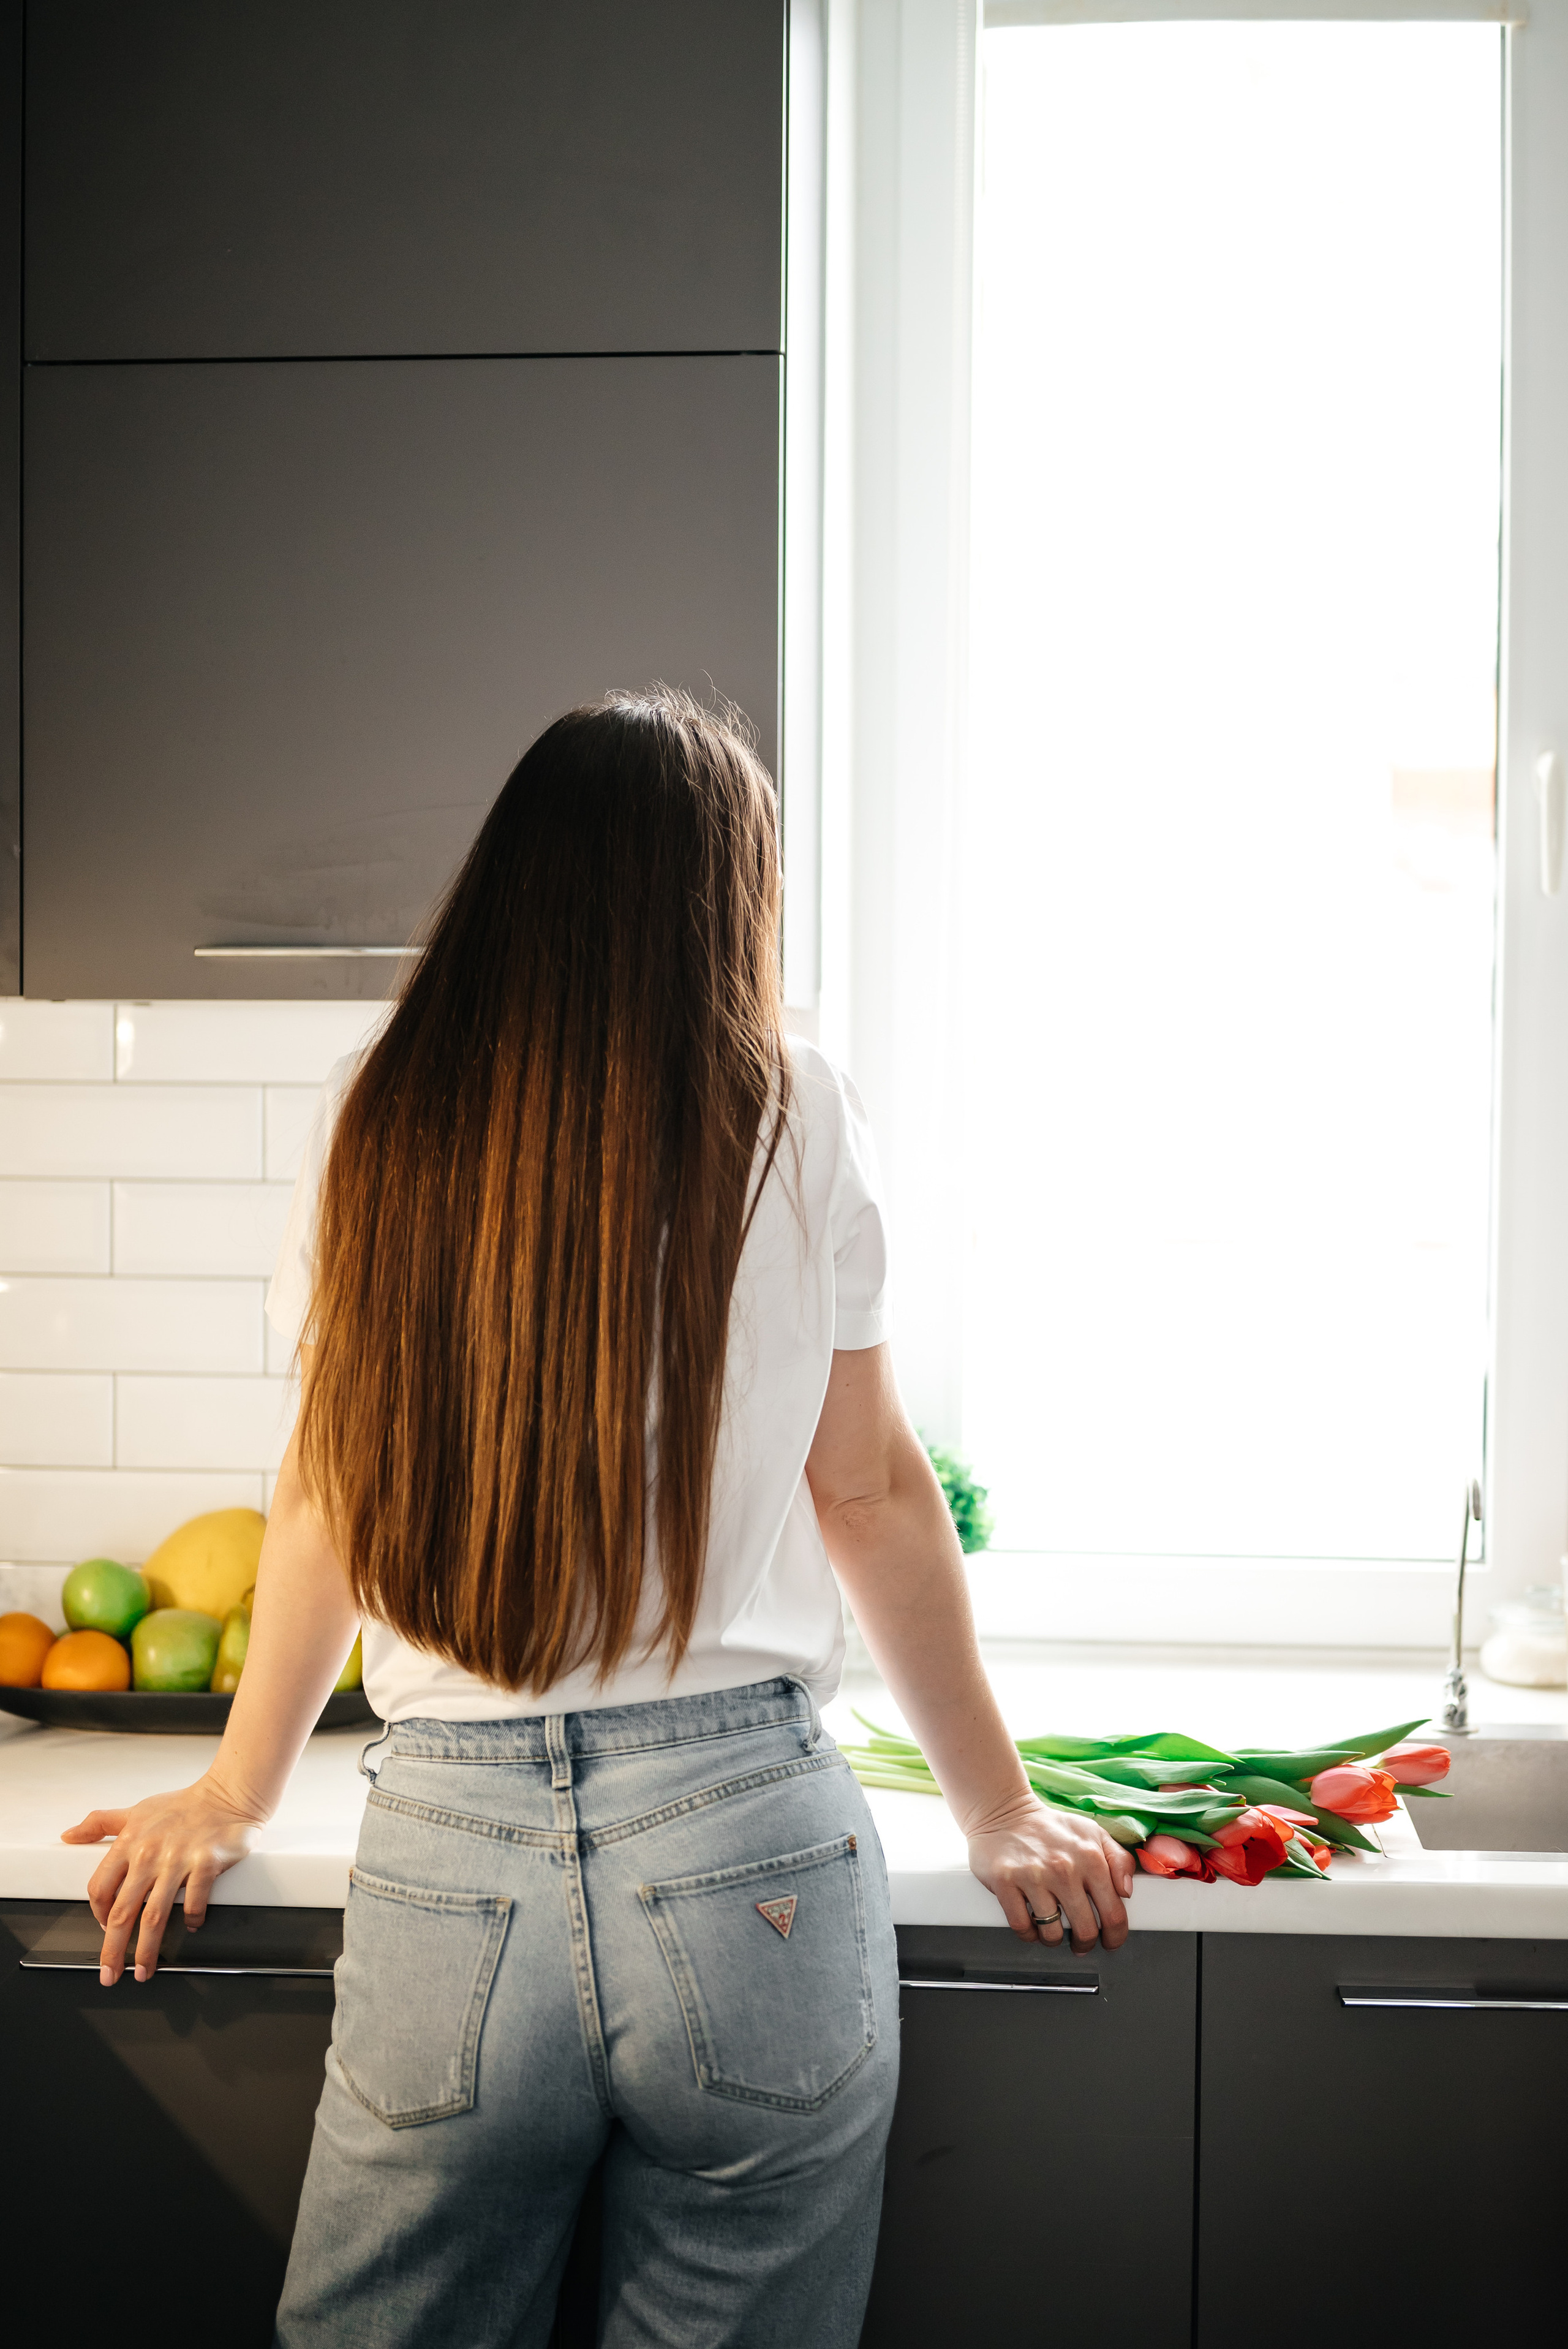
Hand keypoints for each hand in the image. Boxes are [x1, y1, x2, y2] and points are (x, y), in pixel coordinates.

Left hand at [61, 1778, 265, 1984]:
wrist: (228, 1794)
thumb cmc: (182, 1805)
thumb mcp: (135, 1811)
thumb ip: (100, 1824)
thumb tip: (69, 1835)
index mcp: (130, 1843)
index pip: (100, 1888)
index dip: (97, 1915)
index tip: (103, 1930)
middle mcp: (150, 1854)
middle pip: (123, 1913)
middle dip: (113, 1950)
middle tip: (110, 1974)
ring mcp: (178, 1861)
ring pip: (155, 1917)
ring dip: (147, 1950)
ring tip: (144, 1971)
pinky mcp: (206, 1864)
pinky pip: (195, 1902)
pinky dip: (192, 1920)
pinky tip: (192, 1927)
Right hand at [967, 1795, 1133, 1951]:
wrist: (1004, 1812)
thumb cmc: (1051, 1828)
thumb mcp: (1093, 1833)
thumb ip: (1120, 1860)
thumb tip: (1127, 1892)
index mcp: (1091, 1858)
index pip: (1113, 1914)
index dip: (1115, 1937)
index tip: (1110, 1942)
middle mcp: (1064, 1868)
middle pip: (1085, 1931)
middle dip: (1085, 1944)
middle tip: (1080, 1942)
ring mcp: (1033, 1876)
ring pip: (1052, 1934)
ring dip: (1054, 1939)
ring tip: (1052, 1930)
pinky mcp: (1005, 1882)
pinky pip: (1022, 1927)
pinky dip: (1028, 1934)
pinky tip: (1032, 1925)